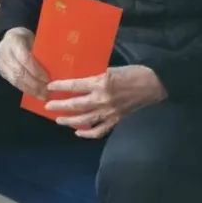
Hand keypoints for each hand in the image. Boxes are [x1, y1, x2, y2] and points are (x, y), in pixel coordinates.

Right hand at [0, 27, 48, 98]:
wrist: (7, 38)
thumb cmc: (25, 37)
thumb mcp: (34, 38)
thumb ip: (40, 50)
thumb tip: (55, 67)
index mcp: (14, 41)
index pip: (25, 59)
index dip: (36, 71)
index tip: (48, 79)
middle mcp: (4, 52)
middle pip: (19, 72)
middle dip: (34, 84)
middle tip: (47, 91)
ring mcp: (0, 63)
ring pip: (15, 80)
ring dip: (30, 90)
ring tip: (43, 96)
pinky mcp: (1, 71)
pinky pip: (13, 83)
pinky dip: (25, 89)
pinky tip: (35, 94)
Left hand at [45, 65, 167, 137]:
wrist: (154, 84)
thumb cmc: (133, 72)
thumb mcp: (111, 68)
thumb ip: (96, 76)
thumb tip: (79, 80)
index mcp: (101, 83)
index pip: (74, 86)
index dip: (60, 87)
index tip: (49, 87)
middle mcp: (102, 99)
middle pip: (75, 105)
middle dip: (59, 106)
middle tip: (47, 105)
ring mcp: (109, 112)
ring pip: (84, 120)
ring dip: (69, 121)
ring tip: (58, 119)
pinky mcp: (116, 120)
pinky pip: (99, 131)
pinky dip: (87, 133)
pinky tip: (78, 132)